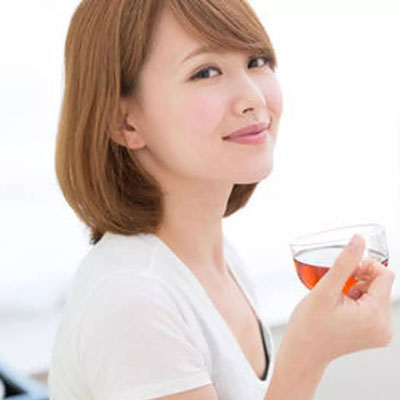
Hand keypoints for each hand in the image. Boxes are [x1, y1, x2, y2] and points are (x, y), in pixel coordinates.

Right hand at [282, 234, 395, 366]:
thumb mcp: (324, 291)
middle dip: (361, 278)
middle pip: (383, 284)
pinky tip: (343, 305)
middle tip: (339, 283)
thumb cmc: (309, 325)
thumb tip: (358, 240)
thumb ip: (344, 263)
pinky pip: (375, 305)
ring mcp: (381, 333)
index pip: (385, 275)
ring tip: (338, 296)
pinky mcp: (376, 334)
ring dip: (359, 287)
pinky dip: (360, 299)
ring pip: (378, 293)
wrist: (303, 352)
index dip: (366, 266)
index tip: (346, 270)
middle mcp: (384, 327)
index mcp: (375, 316)